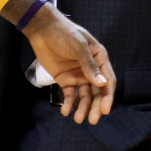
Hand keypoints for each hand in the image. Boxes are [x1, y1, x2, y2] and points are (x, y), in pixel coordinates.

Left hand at [24, 5, 115, 124]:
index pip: (108, 80)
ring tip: (78, 119)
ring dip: (82, 108)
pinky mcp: (65, 80)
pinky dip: (69, 103)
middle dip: (95, 106)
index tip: (105, 110)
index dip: (108, 96)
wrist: (42, 30)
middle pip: (97, 92)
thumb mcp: (78, 46)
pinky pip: (70, 95)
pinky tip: (65, 111)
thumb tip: (102, 83)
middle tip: (92, 120)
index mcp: (99, 59)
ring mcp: (78, 76)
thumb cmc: (64, 33)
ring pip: (84, 96)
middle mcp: (91, 70)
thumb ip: (89, 65)